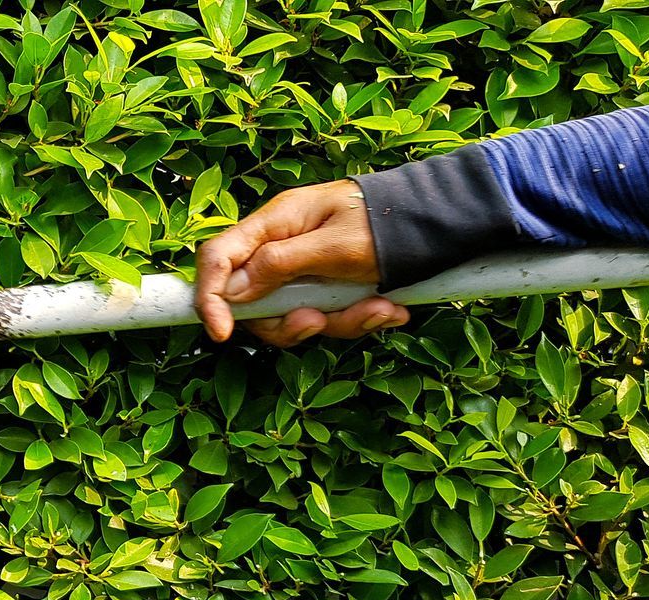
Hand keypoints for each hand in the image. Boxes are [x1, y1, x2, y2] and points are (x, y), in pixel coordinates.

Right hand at [194, 179, 410, 346]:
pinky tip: (390, 309)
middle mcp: (283, 248)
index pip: (219, 258)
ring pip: (294, 316)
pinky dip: (358, 319)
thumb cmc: (387, 221)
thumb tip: (233, 290)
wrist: (438, 218)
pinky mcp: (328, 287)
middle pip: (254, 302)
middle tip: (318, 322)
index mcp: (276, 223)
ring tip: (380, 310)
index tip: (221, 332)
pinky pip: (327, 317)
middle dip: (288, 323)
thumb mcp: (335, 245)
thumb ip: (280, 265)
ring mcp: (305, 269)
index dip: (210, 296)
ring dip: (336, 324)